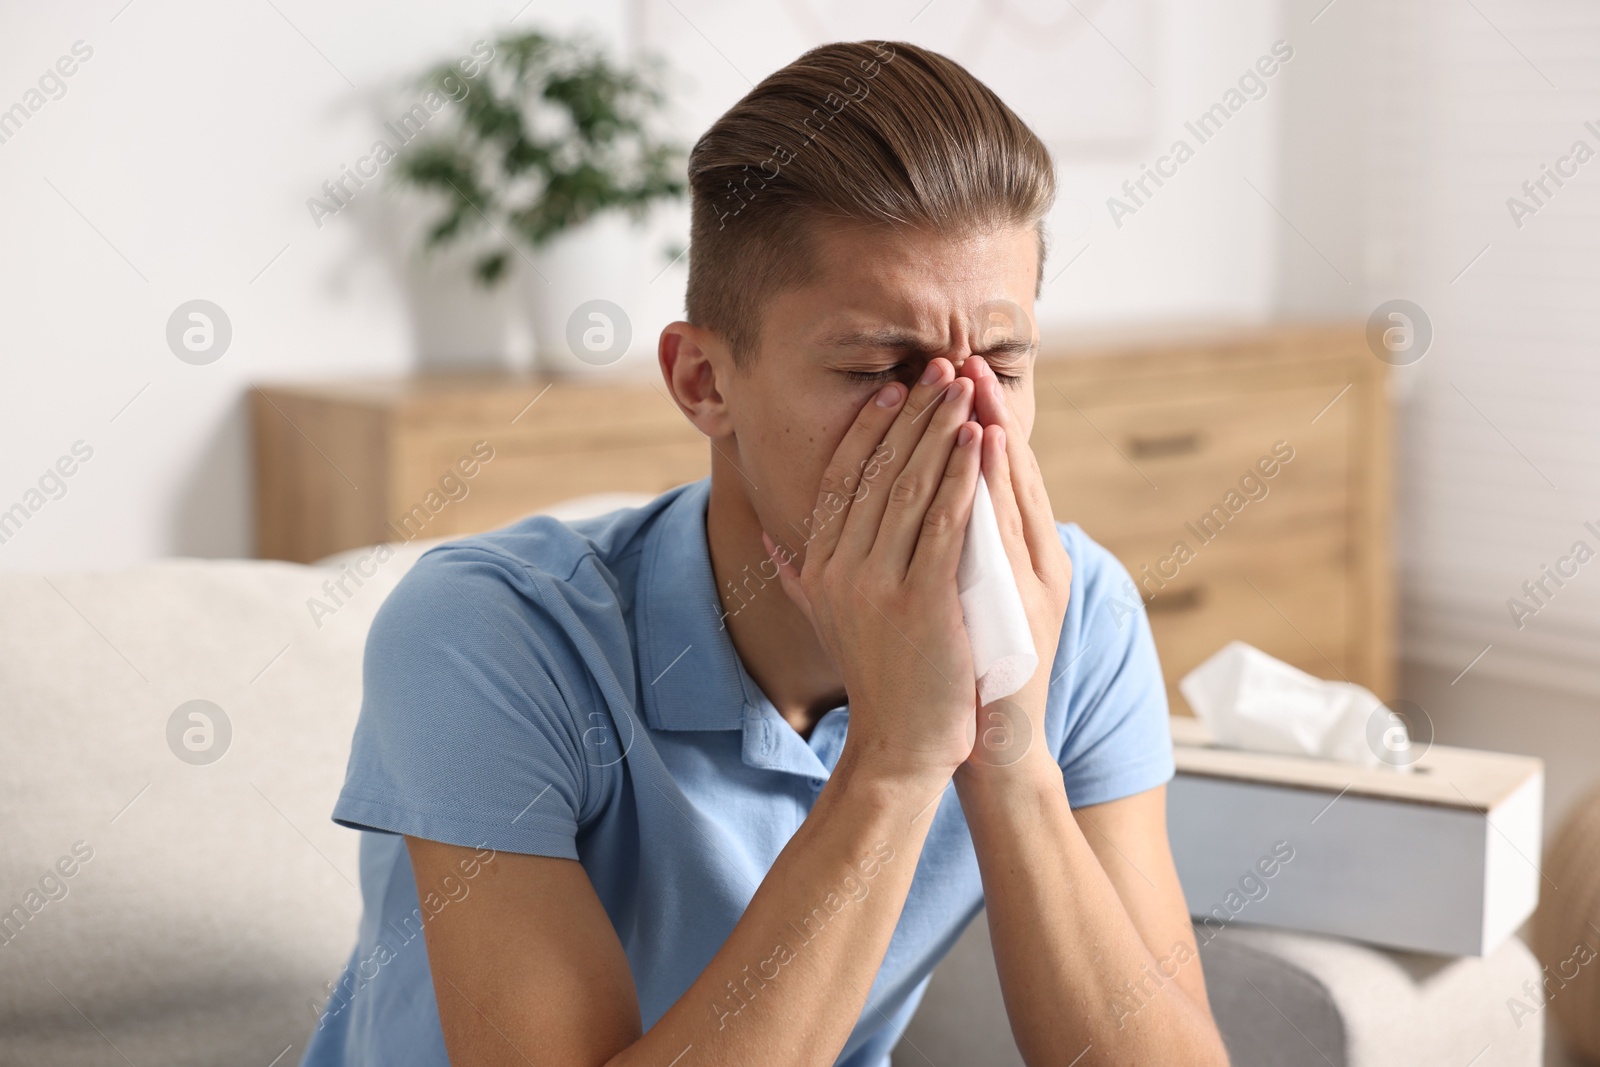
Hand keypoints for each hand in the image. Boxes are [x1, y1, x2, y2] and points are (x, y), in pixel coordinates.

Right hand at [763, 358, 983, 782]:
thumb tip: (767, 534)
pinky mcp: (920, 601)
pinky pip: (943, 523)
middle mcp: (839, 568)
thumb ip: (796, 574)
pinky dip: (961, 476)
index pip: (842, 479)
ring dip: (938, 430)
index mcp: (819, 565)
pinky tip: (978, 441)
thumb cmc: (877, 679)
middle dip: (911, 413)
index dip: (869, 428)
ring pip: (909, 487)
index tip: (893, 388)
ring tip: (963, 387)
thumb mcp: (825, 621)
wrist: (902, 744)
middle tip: (938, 367)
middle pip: (876, 471)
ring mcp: (876, 584)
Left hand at [954, 357, 1072, 785]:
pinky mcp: (1025, 600)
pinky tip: (982, 444)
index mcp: (1018, 559)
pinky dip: (995, 482)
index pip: (993, 477)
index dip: (972, 423)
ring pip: (1010, 491)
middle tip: (961, 360)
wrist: (987, 745)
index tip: (949, 375)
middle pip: (1006, 472)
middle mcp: (1034, 561)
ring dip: (989, 430)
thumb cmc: (962, 676)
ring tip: (971, 382)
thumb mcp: (952, 609)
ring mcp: (1032, 579)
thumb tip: (910, 521)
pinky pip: (1004, 531)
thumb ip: (942, 560)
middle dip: (980, 411)